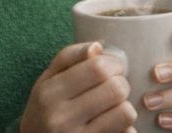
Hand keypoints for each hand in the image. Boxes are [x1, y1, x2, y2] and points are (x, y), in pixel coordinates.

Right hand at [20, 41, 136, 132]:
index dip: (114, 63)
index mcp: (50, 92)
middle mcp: (61, 118)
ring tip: (112, 107)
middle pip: (116, 88)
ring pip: (125, 112)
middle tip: (114, 86)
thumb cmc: (45, 108)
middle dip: (121, 83)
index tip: (113, 67)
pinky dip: (126, 128)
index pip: (98, 68)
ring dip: (124, 106)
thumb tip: (98, 46)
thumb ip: (70, 56)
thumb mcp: (48, 79)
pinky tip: (112, 126)